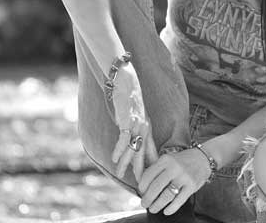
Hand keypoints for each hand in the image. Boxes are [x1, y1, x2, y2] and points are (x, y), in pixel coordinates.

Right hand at [111, 64, 157, 181]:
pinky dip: (119, 149)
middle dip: (141, 170)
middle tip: (141, 185)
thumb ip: (134, 128)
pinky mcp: (127, 119)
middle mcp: (144, 128)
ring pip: (132, 148)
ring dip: (126, 163)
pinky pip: (124, 137)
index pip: (151, 151)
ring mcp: (136, 124)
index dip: (150, 166)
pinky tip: (115, 158)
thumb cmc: (129, 97)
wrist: (126, 80)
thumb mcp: (135, 115)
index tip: (150, 180)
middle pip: (143, 153)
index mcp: (147, 128)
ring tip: (121, 174)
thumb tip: (130, 142)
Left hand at [138, 148, 211, 214]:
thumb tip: (143, 186)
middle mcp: (174, 167)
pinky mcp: (192, 186)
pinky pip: (179, 200)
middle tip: (144, 203)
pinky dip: (171, 208)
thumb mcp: (169, 159)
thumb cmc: (182, 161)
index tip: (141, 192)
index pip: (148, 174)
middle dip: (147, 198)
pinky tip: (166, 211)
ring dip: (157, 205)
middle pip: (155, 186)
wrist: (203, 158)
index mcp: (165, 159)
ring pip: (166, 195)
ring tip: (153, 209)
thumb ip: (157, 169)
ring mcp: (183, 177)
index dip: (142, 186)